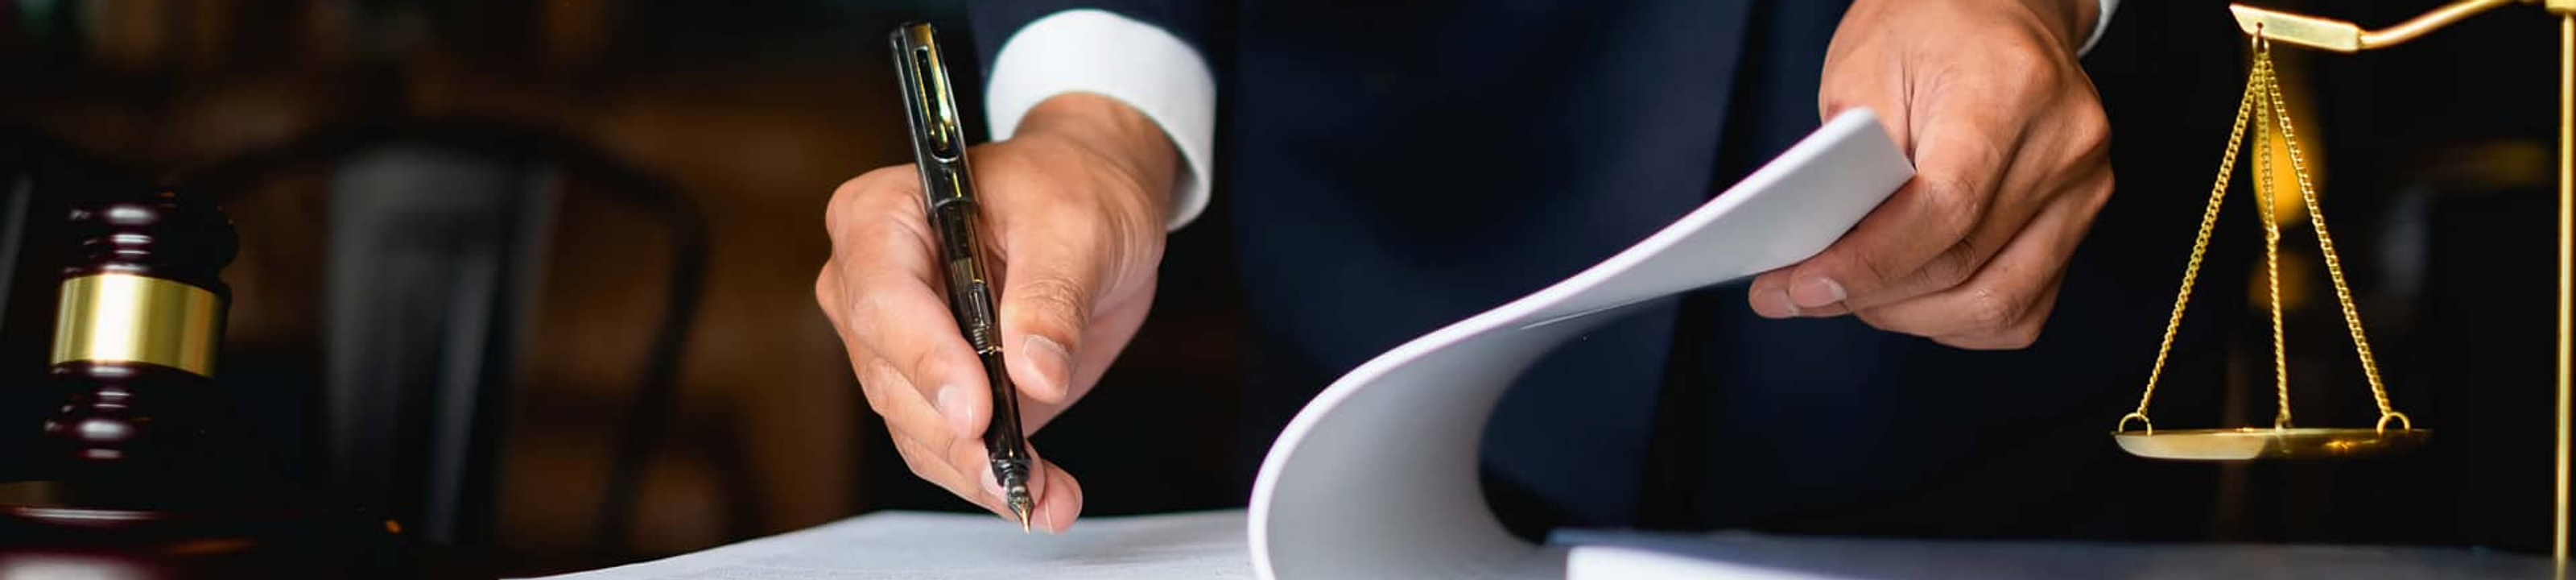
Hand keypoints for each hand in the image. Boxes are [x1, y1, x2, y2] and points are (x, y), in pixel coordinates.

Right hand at [816, 92, 1176, 531]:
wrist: (1096, 204)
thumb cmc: (1074, 189)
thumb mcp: (1077, 226)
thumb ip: (1052, 297)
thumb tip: (1034, 374)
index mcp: (881, 217)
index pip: (883, 299)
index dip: (926, 360)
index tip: (977, 410)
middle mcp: (868, 283)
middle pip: (889, 377)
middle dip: (954, 434)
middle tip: (1016, 472)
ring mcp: (897, 343)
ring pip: (913, 427)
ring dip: (977, 470)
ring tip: (1045, 495)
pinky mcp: (935, 389)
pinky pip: (946, 446)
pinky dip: (992, 477)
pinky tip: (1044, 497)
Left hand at [1747, 0, 2113, 349]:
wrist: (2000, 6)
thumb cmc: (1928, 26)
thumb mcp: (1863, 64)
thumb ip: (1846, 159)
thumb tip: (1819, 253)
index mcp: (2009, 92)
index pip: (1944, 208)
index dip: (1869, 262)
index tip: (1803, 287)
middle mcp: (2063, 145)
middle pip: (1964, 264)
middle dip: (1871, 296)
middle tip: (1801, 297)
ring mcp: (2082, 186)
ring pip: (1998, 302)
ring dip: (1911, 316)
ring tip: (1853, 298)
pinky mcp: (2079, 217)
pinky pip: (2023, 306)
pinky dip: (1958, 319)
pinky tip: (1911, 299)